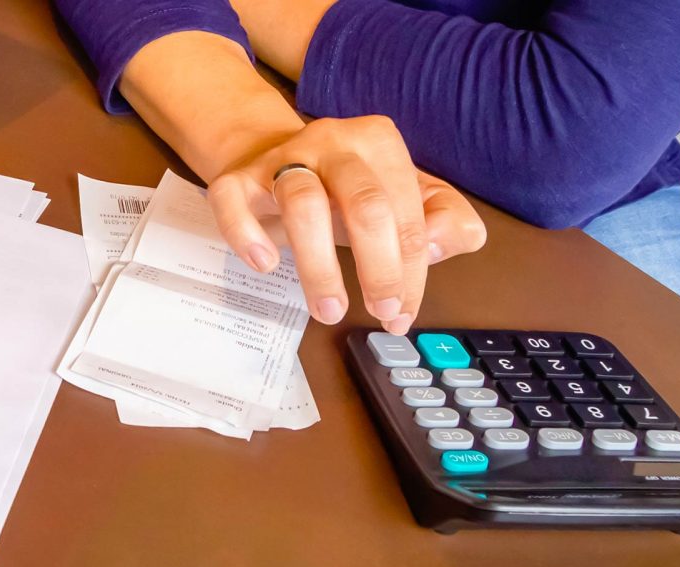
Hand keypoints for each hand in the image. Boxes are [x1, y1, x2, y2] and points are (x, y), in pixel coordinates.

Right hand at [207, 115, 485, 333]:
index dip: (411, 271)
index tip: (402, 313)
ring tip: (329, 310)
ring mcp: (282, 157)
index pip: (406, 213)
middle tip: (380, 313)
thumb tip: (437, 247)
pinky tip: (265, 266)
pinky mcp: (237, 178)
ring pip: (303, 203)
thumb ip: (446, 221)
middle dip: (379, 268)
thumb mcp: (409, 200)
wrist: (279, 160)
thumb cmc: (350, 192)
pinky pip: (233, 200)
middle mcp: (333, 140)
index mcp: (381, 142)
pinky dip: (246, 234)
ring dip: (320, 266)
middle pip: (365, 204)